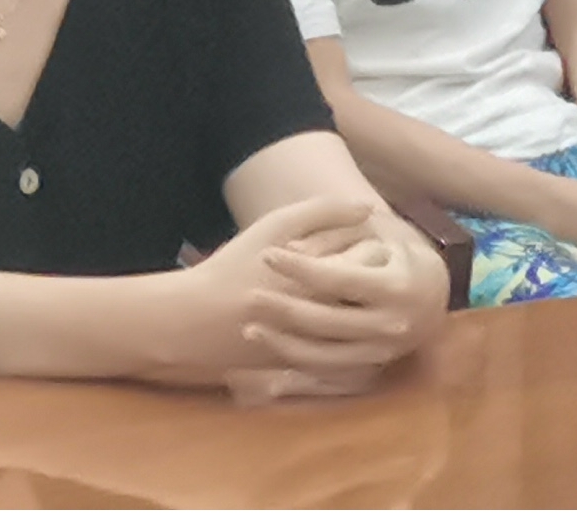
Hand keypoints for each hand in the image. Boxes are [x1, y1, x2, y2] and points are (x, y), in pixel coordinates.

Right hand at [157, 196, 374, 384]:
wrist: (199, 321)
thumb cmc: (238, 264)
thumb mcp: (277, 225)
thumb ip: (325, 211)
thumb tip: (369, 206)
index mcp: (327, 277)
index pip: (376, 255)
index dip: (374, 244)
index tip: (362, 240)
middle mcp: (331, 316)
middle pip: (377, 292)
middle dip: (374, 276)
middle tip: (360, 265)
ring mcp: (324, 347)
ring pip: (368, 325)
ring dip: (368, 307)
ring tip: (353, 291)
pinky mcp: (313, 369)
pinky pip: (350, 354)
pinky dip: (352, 336)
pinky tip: (341, 318)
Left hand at [239, 218, 449, 395]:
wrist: (432, 298)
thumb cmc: (400, 257)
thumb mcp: (383, 236)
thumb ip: (343, 234)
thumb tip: (296, 244)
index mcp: (395, 286)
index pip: (338, 277)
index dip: (300, 267)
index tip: (268, 255)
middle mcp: (390, 325)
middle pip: (326, 320)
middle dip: (283, 308)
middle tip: (250, 295)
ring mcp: (380, 354)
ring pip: (323, 355)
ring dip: (283, 343)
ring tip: (251, 327)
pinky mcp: (370, 372)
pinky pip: (327, 377)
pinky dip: (296, 371)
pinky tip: (267, 362)